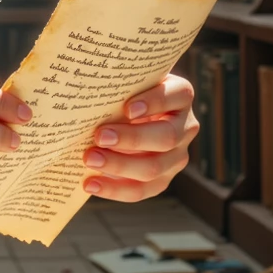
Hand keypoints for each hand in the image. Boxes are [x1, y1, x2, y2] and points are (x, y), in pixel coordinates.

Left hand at [82, 74, 197, 202]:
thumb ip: (117, 84)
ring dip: (119, 165)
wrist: (129, 115)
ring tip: (89, 159)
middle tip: (99, 136)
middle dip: (132, 138)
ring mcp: (177, 156)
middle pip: (166, 137)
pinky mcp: (163, 178)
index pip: (176, 95)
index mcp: (180, 95)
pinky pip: (142, 189)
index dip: (154, 102)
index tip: (127, 108)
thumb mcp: (127, 83)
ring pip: (154, 168)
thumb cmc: (125, 92)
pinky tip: (91, 183)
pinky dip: (115, 189)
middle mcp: (185, 126)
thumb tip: (86, 92)